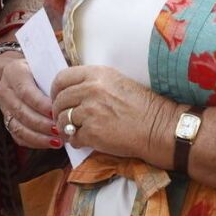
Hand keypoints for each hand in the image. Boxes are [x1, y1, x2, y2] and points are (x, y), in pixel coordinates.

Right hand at [0, 51, 61, 150]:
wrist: (26, 73)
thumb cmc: (43, 68)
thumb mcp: (48, 65)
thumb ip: (56, 78)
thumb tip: (72, 94)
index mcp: (14, 72)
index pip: (25, 91)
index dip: (41, 104)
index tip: (56, 112)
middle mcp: (5, 89)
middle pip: (21, 112)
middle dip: (42, 124)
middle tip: (60, 129)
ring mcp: (4, 107)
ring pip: (19, 127)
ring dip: (40, 136)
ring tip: (58, 140)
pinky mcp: (7, 120)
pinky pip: (19, 136)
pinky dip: (35, 142)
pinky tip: (51, 143)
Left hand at [51, 65, 172, 161]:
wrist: (159, 127)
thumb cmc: (143, 107)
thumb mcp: (117, 83)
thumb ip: (94, 84)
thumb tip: (72, 93)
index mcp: (98, 74)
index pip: (62, 78)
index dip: (56, 90)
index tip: (58, 98)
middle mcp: (91, 90)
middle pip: (59, 100)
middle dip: (58, 112)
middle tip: (65, 119)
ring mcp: (90, 111)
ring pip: (62, 120)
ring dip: (66, 128)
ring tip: (74, 132)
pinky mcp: (92, 132)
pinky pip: (73, 137)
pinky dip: (76, 141)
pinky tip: (85, 141)